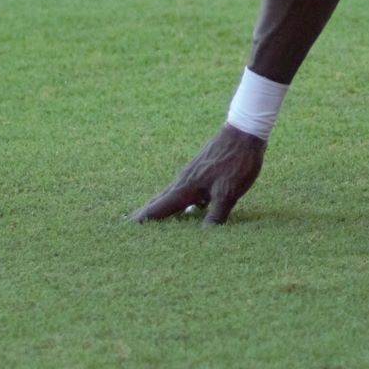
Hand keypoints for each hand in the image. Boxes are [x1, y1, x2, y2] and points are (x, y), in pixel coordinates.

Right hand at [128, 125, 266, 224]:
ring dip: (157, 206)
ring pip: (169, 194)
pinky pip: (181, 190)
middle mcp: (183, 180)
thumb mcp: (228, 192)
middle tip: (127, 224)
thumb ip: (215, 216)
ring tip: (147, 216)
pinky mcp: (200, 170)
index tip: (125, 229)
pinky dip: (174, 200)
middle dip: (144, 214)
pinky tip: (183, 206)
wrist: (244, 130)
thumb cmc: (236, 161)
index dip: (142, 220)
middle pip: (159, 200)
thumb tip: (203, 238)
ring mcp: (191, 173)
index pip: (158, 208)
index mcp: (186, 188)